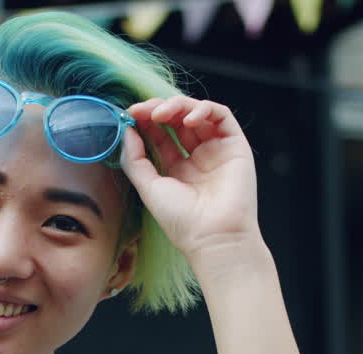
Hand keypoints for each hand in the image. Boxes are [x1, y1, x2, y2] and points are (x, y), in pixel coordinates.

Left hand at [120, 97, 259, 261]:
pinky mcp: (235, 146)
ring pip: (198, 114)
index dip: (146, 121)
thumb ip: (135, 159)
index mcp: (178, 169)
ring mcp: (217, 150)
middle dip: (159, 110)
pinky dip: (204, 109)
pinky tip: (188, 118)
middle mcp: (198, 157)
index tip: (130, 115)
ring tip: (161, 113)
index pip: (162, 135)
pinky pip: (222, 116)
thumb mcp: (148, 188)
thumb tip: (127, 131)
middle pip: (178, 121)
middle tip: (143, 110)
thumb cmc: (182, 221)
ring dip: (178, 106)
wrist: (213, 237)